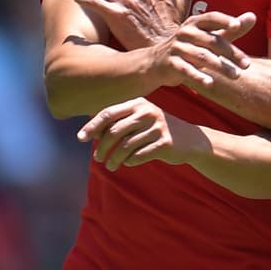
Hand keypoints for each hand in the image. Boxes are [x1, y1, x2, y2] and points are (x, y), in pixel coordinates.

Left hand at [76, 97, 205, 170]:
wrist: (190, 139)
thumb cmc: (156, 129)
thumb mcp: (139, 119)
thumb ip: (118, 122)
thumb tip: (91, 131)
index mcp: (138, 103)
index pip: (108, 113)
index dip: (92, 126)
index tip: (80, 138)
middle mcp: (147, 112)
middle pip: (115, 131)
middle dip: (102, 147)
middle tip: (98, 158)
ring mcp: (157, 127)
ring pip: (125, 146)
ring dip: (114, 159)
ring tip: (110, 166)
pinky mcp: (165, 143)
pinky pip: (139, 155)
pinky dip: (130, 161)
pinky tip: (128, 163)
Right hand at [147, 11, 255, 88]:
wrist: (156, 63)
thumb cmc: (189, 48)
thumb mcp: (208, 37)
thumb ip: (230, 29)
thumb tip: (253, 16)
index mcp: (195, 23)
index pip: (212, 18)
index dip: (224, 20)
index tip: (236, 26)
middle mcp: (185, 32)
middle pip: (211, 41)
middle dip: (230, 53)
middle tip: (246, 65)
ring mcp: (176, 47)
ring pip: (202, 56)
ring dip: (220, 67)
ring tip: (236, 76)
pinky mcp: (170, 63)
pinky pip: (186, 70)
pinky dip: (198, 76)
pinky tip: (210, 83)